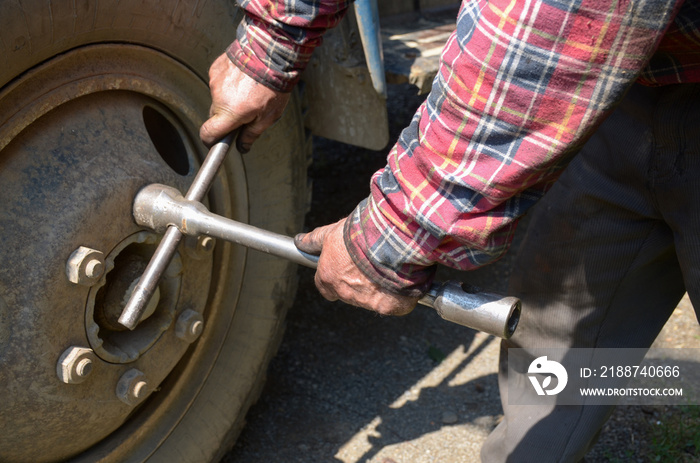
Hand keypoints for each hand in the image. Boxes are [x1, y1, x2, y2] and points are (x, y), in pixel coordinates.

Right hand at [200, 53, 290, 151]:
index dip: (210, 140)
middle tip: (246, 111)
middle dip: (227, 117)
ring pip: (218, 98)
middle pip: (215, 115)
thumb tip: (242, 147)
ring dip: (229, 98)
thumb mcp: (269, 116)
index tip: (215, 142)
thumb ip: (252, 133)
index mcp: (231, 112)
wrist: (270, 52)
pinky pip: (219, 82)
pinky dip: (229, 83)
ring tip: (249, 90)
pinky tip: (243, 78)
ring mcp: (215, 81)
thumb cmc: (273, 86)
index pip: (208, 133)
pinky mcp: (216, 68)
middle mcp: (219, 97)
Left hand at [295, 218, 417, 315]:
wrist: (389, 241)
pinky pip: (392, 304)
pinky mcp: (389, 306)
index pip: (323, 284)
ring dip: (376, 287)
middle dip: (356, 282)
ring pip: (369, 299)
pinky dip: (397, 295)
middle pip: (347, 292)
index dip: (333, 277)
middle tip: (369, 264)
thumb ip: (315, 240)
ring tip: (388, 266)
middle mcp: (344, 292)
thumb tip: (299, 241)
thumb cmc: (360, 234)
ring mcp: (366, 301)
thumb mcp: (333, 232)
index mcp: (329, 276)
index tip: (341, 269)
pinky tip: (402, 279)